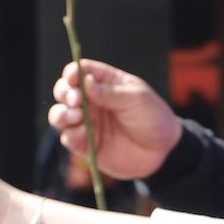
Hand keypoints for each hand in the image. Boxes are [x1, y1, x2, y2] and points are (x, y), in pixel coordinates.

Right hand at [49, 59, 183, 179]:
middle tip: (76, 100)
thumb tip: (85, 83)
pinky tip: (82, 134)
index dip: (72, 72)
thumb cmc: (153, 118)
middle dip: (65, 93)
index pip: (80, 71)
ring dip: (61, 114)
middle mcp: (92, 102)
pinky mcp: (86, 145)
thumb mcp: (136, 99)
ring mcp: (87, 123)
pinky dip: (70, 135)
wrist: (163, 151)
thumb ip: (110, 92)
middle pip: (64, 91)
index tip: (73, 79)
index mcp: (104, 83)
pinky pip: (68, 138)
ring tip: (76, 116)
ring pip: (59, 115)